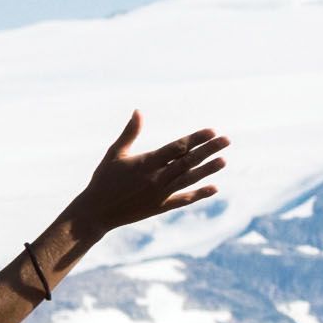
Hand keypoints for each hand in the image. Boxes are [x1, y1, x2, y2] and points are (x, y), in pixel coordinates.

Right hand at [52, 114, 232, 254]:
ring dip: (207, 170)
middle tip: (227, 140)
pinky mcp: (159, 208)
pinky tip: (214, 188)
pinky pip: (183, 199)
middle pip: (188, 161)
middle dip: (208, 150)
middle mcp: (156, 178)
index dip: (196, 138)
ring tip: (224, 161)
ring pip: (189, 180)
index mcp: (146, 162)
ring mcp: (159, 194)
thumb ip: (130, 132)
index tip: (212, 131)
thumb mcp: (115, 153)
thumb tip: (138, 110)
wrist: (96, 212)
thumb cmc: (104, 179)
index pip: (177, 147)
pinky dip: (199, 194)